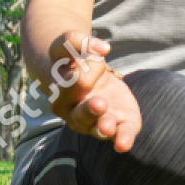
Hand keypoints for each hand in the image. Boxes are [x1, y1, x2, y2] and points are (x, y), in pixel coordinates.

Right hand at [47, 31, 140, 152]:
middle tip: (100, 103)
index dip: (89, 68)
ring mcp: (97, 121)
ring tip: (108, 126)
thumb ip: (77, 41)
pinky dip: (123, 138)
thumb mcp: (67, 45)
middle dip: (90, 110)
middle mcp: (76, 114)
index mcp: (60, 96)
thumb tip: (102, 47)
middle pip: (82, 115)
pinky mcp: (119, 122)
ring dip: (104, 127)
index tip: (100, 56)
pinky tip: (123, 143)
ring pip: (99, 128)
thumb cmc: (72, 60)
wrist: (83, 73)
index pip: (74, 83)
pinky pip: (121, 133)